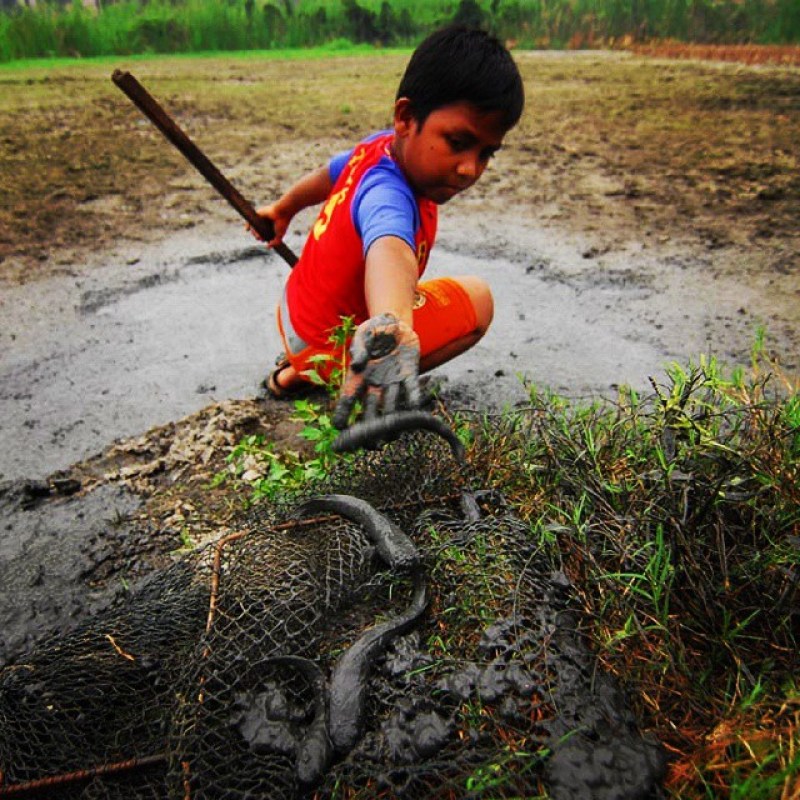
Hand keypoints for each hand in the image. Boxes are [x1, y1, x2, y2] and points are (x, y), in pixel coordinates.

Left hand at [247, 204, 290, 247]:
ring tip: (257, 234)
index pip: (264, 235)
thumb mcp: (280, 236)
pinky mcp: (258, 214)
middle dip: (258, 237)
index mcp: (271, 228)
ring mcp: (261, 219)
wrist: (282, 213)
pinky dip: (248, 225)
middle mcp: (265, 224)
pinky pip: (251, 220)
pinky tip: (247, 230)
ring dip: (254, 233)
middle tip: (259, 237)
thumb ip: (275, 243)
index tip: (264, 240)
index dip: (262, 239)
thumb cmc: (282, 223)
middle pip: (258, 232)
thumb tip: (268, 247)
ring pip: (254, 227)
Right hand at [332, 314, 420, 428]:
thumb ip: (359, 348)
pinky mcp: (409, 375)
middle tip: (370, 445)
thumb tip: (357, 365)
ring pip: (391, 406)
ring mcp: (392, 382)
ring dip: (392, 421)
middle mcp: (375, 384)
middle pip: (371, 411)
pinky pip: (411, 389)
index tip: (338, 427)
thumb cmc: (374, 331)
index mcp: (359, 377)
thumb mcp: (363, 335)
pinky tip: (415, 409)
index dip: (343, 412)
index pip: (349, 398)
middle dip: (370, 429)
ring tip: (392, 437)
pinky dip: (413, 398)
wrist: (395, 324)